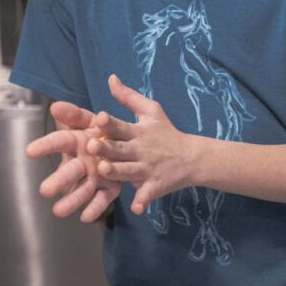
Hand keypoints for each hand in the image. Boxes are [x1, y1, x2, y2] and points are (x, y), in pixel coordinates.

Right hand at [26, 101, 120, 222]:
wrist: (123, 143)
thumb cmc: (101, 130)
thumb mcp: (88, 119)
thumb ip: (73, 114)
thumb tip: (55, 106)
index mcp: (76, 142)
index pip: (59, 141)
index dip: (46, 145)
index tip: (30, 151)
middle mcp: (83, 162)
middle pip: (70, 170)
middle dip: (59, 180)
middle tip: (44, 190)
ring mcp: (95, 176)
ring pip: (83, 188)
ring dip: (72, 200)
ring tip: (58, 212)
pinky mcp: (109, 187)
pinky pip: (103, 198)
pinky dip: (95, 207)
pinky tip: (87, 217)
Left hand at [86, 74, 195, 214]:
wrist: (192, 156)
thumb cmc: (166, 132)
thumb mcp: (151, 111)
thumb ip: (128, 96)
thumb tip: (110, 78)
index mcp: (138, 131)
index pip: (121, 125)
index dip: (110, 123)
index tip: (99, 118)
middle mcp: (141, 150)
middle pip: (121, 149)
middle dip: (107, 148)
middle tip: (92, 146)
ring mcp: (148, 169)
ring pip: (129, 171)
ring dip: (118, 172)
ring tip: (104, 171)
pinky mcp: (155, 185)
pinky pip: (148, 194)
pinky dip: (143, 201)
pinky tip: (137, 208)